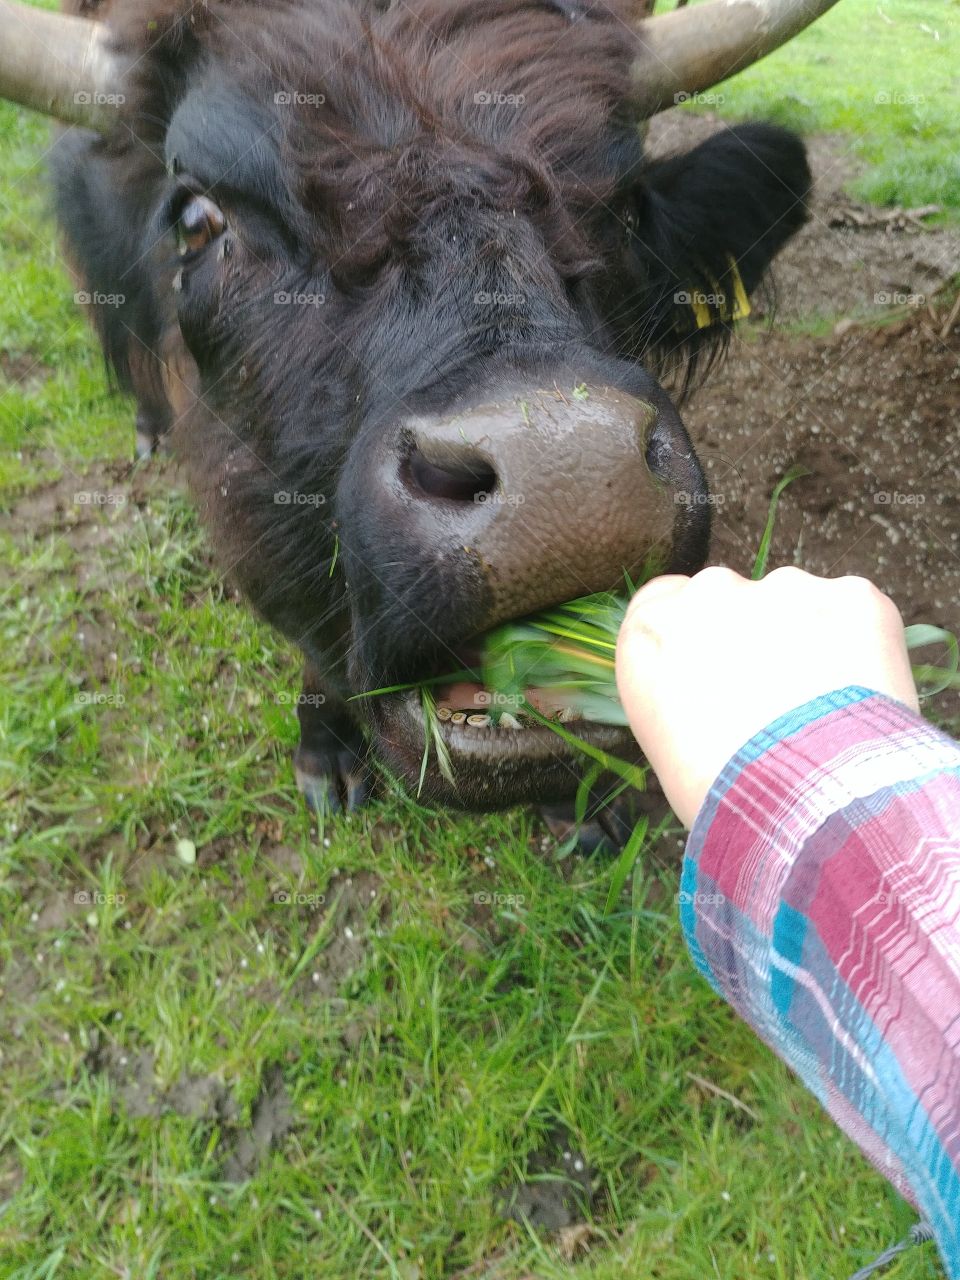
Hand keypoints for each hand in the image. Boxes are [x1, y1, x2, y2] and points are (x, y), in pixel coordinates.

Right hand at [615, 566, 919, 826]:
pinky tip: (862, 701)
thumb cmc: (723, 793)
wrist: (806, 801)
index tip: (715, 670)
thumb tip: (713, 695)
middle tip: (775, 699)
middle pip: (730, 598)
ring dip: (807, 641)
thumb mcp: (667, 745)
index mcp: (653, 629)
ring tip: (824, 711)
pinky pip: (855, 615)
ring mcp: (785, 587)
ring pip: (796, 605)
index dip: (694, 637)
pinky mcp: (852, 596)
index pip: (662, 602)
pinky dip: (862, 648)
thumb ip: (679, 693)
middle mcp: (711, 592)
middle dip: (752, 635)